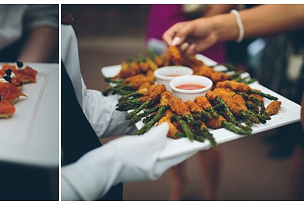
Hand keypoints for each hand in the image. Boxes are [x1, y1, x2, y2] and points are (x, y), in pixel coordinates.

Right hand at [61, 123, 197, 199]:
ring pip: (160, 143)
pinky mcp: (134, 153)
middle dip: (180, 134)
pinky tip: (155, 121)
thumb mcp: (145, 145)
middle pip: (172, 148)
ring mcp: (144, 160)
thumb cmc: (123, 158)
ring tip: (175, 118)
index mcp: (160, 166)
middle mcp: (155, 164)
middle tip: (190, 120)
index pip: (183, 153)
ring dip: (166, 131)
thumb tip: (167, 125)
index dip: (195, 142)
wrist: (98, 167)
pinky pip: (149, 141)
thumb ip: (159, 135)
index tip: (206, 132)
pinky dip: (153, 131)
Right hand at [162, 18, 217, 55]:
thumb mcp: (191, 27)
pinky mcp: (189, 51)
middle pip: (169, 47)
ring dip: (183, 51)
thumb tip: (174, 44)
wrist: (214, 31)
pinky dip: (189, 52)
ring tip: (190, 45)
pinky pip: (185, 55)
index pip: (166, 37)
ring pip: (177, 53)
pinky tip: (195, 46)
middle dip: (174, 50)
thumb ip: (182, 34)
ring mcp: (183, 45)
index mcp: (176, 30)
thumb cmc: (202, 25)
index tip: (173, 46)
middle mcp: (178, 38)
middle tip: (180, 50)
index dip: (168, 42)